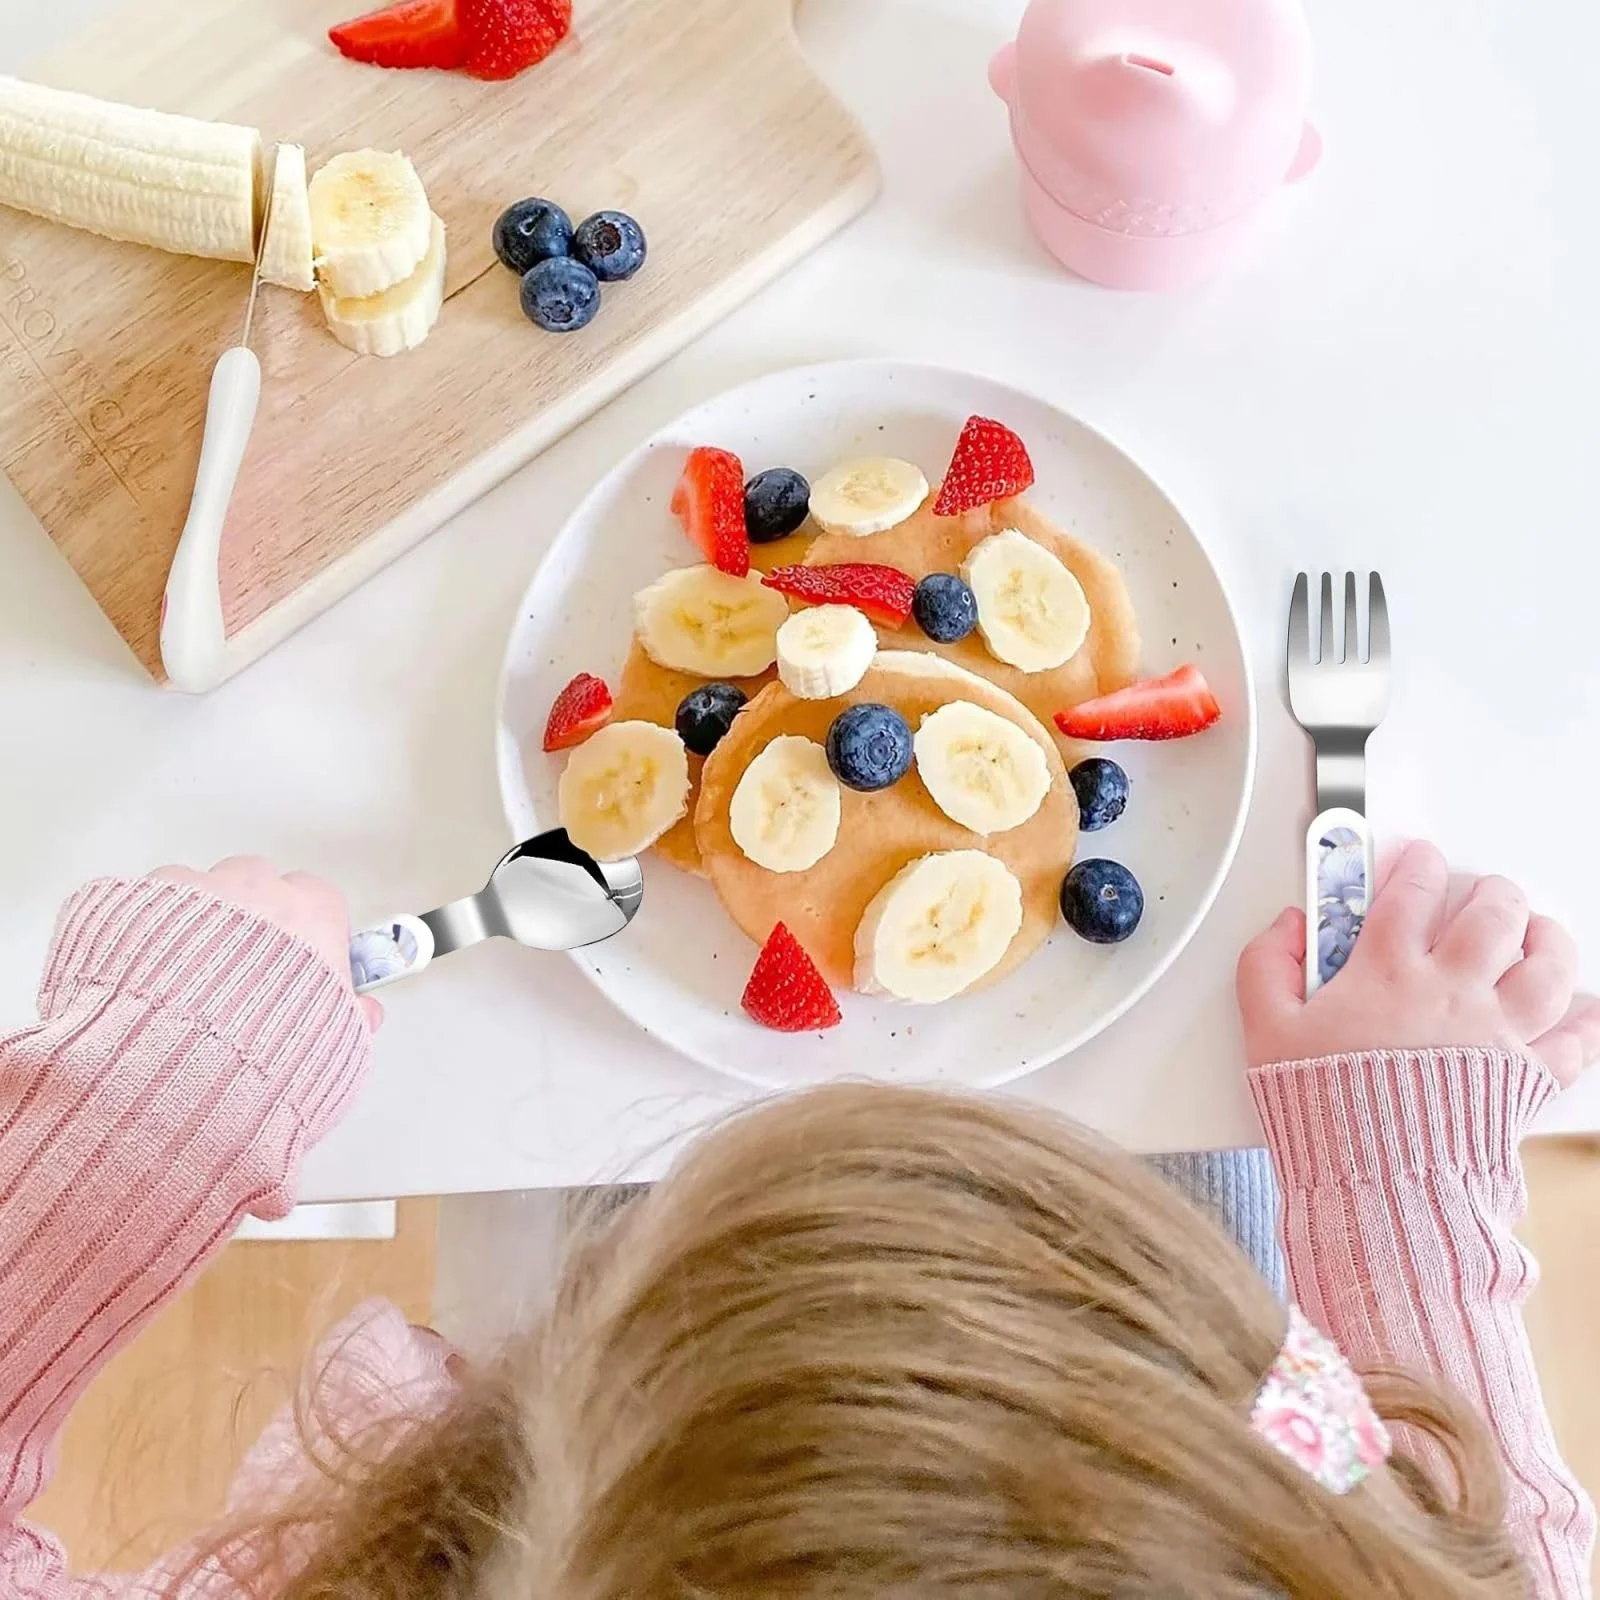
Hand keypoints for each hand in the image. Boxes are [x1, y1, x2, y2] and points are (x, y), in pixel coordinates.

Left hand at [149, 856, 382, 1032]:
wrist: (186, 1051)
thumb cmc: (263, 1041)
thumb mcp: (336, 1037)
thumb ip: (354, 1014)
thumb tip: (364, 1013)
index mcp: (310, 913)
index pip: (320, 898)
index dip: (312, 927)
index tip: (305, 951)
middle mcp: (257, 891)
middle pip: (259, 881)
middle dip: (254, 911)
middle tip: (245, 958)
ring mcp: (197, 892)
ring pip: (202, 887)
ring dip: (199, 915)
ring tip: (191, 966)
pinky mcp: (142, 904)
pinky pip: (148, 901)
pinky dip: (148, 925)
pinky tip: (149, 963)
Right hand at [1237, 840, 1599, 1086]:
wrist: (1374, 1179)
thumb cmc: (1322, 1108)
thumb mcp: (1265, 1031)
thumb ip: (1267, 967)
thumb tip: (1285, 928)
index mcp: (1386, 972)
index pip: (1410, 893)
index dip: (1416, 865)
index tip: (1417, 860)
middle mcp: (1450, 991)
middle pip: (1492, 915)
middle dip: (1491, 892)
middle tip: (1486, 891)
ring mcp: (1495, 1033)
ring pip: (1547, 965)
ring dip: (1547, 940)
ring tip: (1539, 932)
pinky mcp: (1524, 1078)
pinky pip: (1575, 1042)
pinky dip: (1586, 1023)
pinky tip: (1584, 1010)